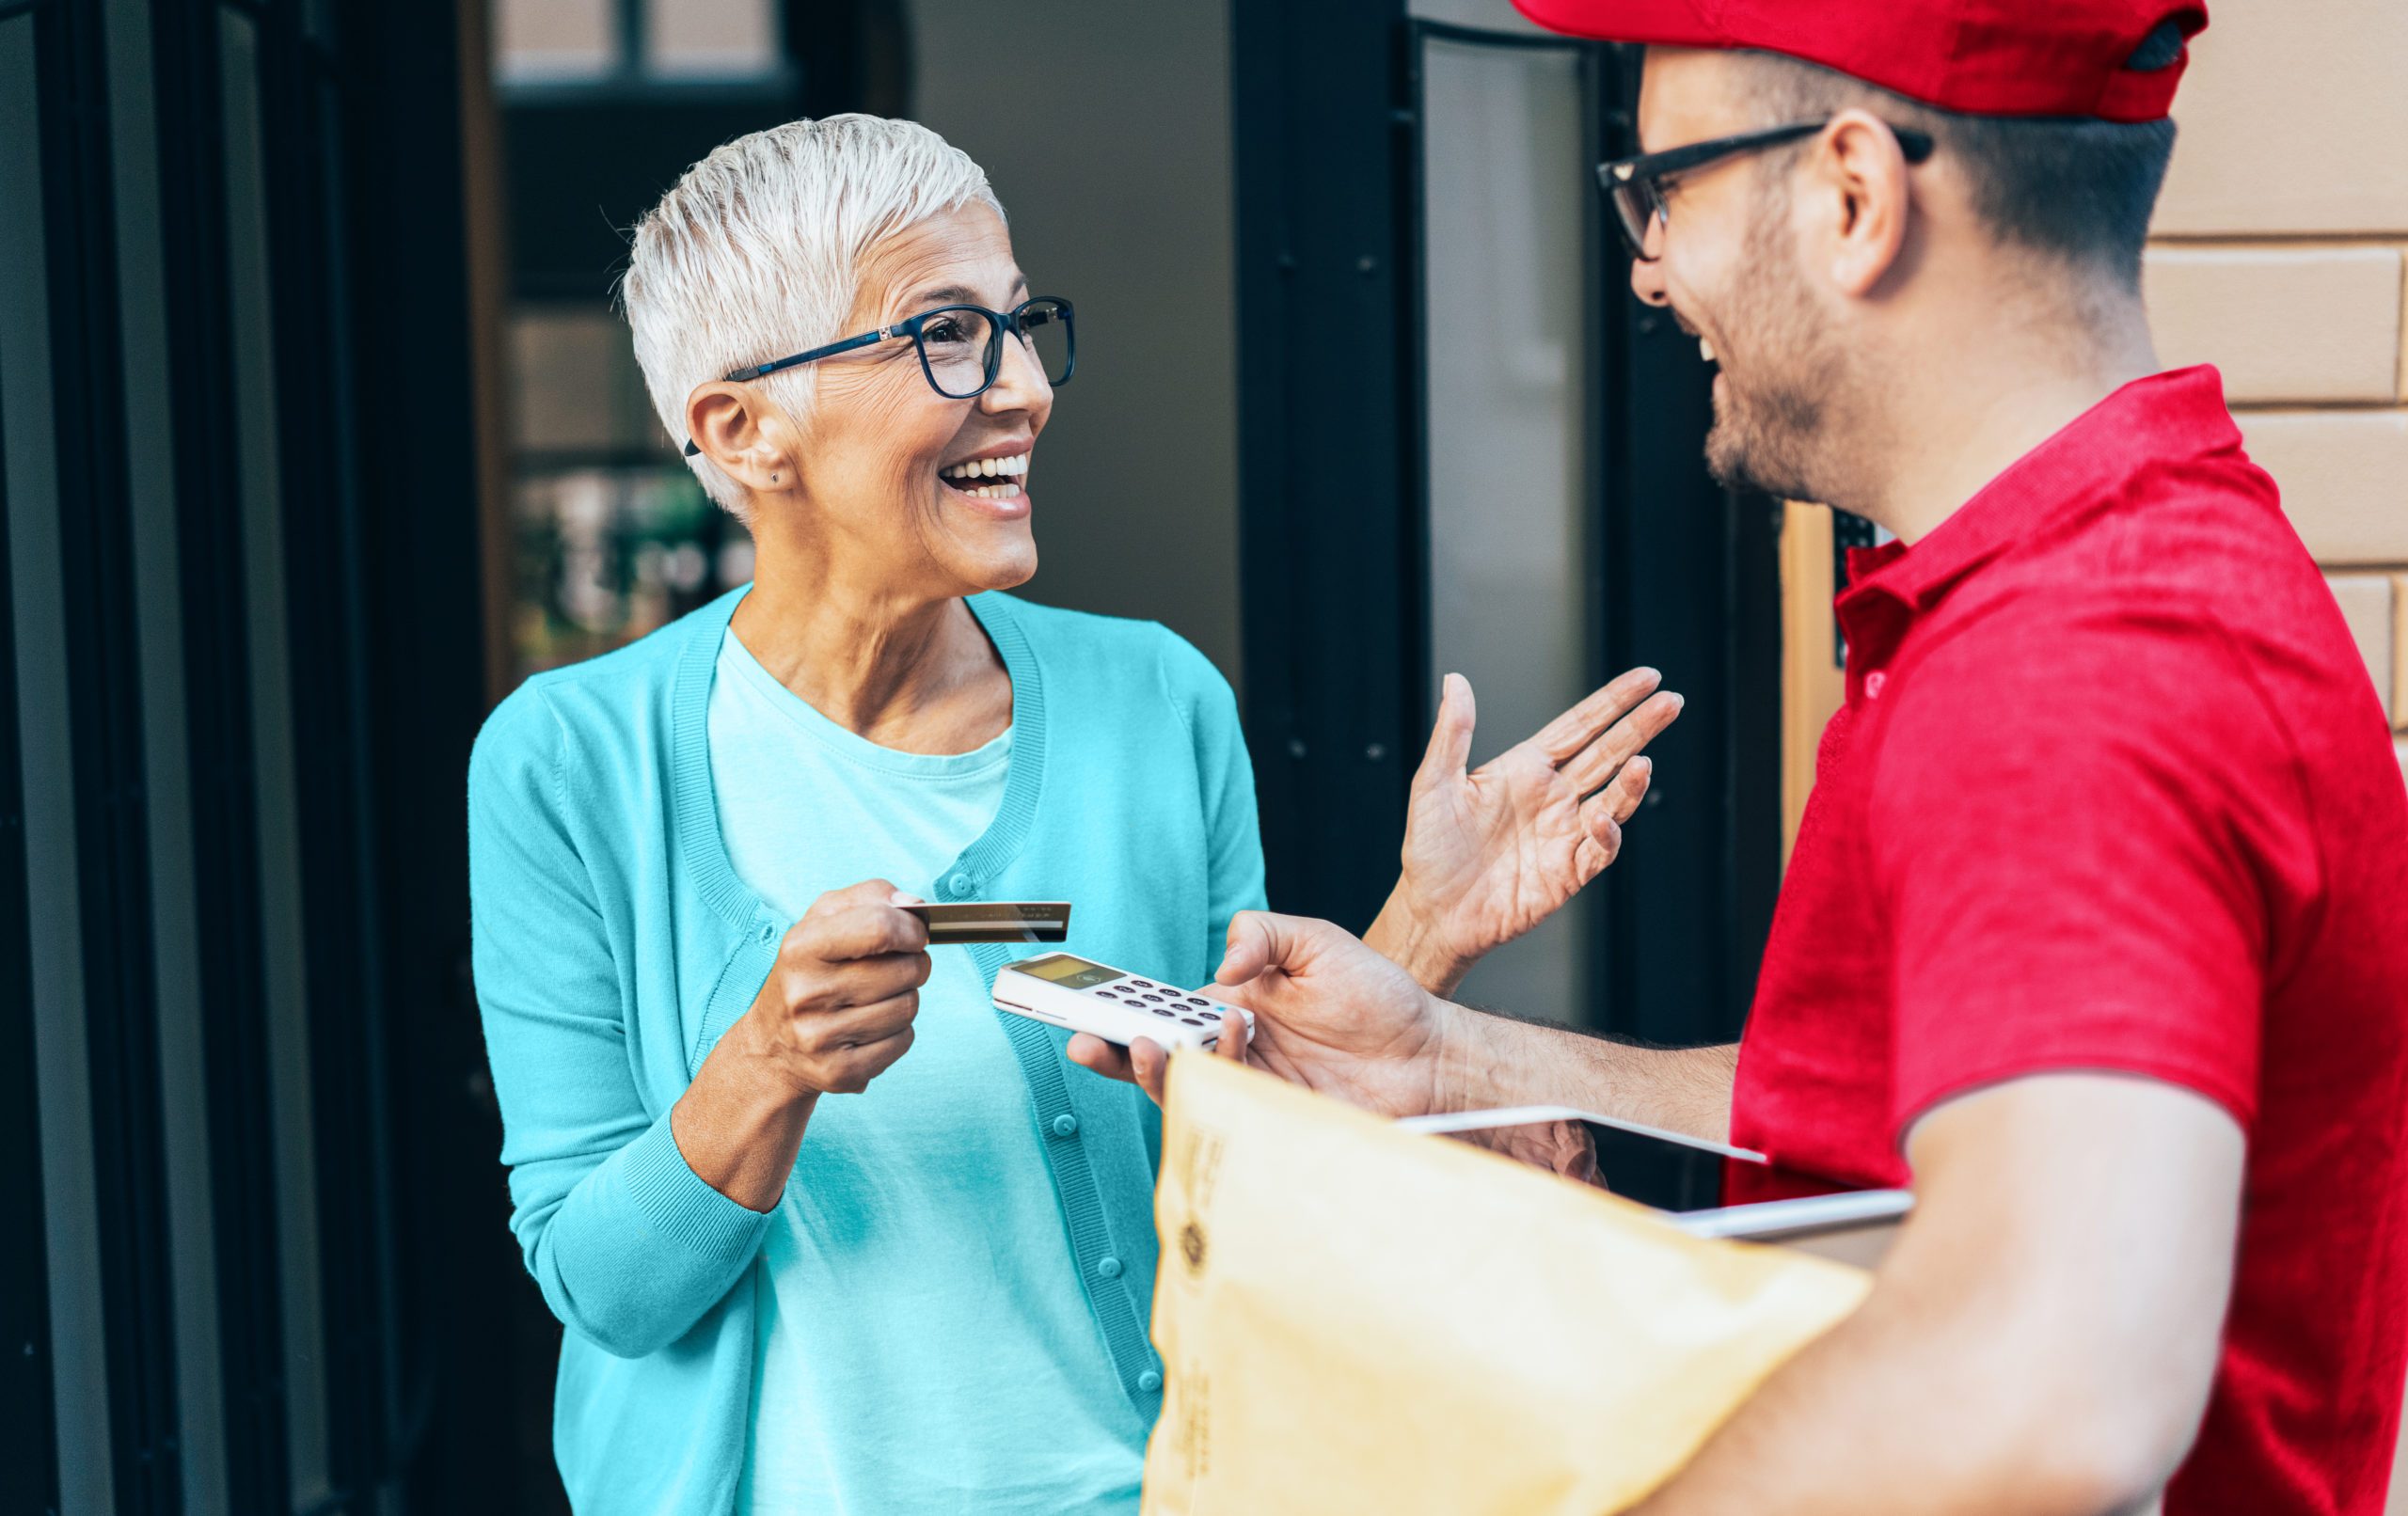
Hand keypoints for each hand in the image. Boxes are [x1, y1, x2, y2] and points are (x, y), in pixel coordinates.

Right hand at [734, 878, 929, 1098]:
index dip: (911, 929)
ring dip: (906, 998)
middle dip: (914, 964)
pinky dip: (899, 1032)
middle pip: (904, 970)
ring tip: (879, 997)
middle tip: (897, 966)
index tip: (916, 935)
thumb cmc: (809, 970)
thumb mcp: (824, 919)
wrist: (770, 1044)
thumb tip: (914, 906)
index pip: (879, 928)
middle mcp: (805, 993)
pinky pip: (903, 1042)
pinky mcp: (839, 1072)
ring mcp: (820, 1037)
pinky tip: (872, 1027)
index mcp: (801, 947)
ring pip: (908, 1007)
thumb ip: (871, 896)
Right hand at [1070, 911, 1451, 1117]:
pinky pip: (1225, 1110)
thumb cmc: (1380, 998)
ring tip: (1144, 1044)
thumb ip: (1263, 933)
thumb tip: (1221, 963)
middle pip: (1157, 1056)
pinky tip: (1226, 1046)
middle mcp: (1233, 1052)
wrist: (1432, 1058)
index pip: (1161, 1009)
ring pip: (1182, 1089)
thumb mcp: (1318, 942)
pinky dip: (1214, 1079)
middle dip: (1113, 1050)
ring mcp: (1250, 1090)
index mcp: (1230, 1008)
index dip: (1117, 1009)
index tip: (1078, 1006)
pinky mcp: (1271, 1123)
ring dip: (1155, 1067)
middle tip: (1087, 1040)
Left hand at [1370, 669, 1680, 993]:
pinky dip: (1608, 834)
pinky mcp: (1568, 873)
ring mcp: (1564, 834)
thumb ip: (1452, 734)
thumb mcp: (1434, 784)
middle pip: (1608, 753)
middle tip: (1672, 701)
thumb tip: (1455, 680)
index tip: (1647, 678)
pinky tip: (1604, 819)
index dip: (1613, 701)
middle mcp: (1552, 797)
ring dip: (1632, 781)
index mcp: (1525, 769)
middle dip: (1640, 728)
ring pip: (1613, 800)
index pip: (1580, 726)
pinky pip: (1600, 850)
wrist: (1432, 914)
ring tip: (1644, 762)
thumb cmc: (1430, 851)